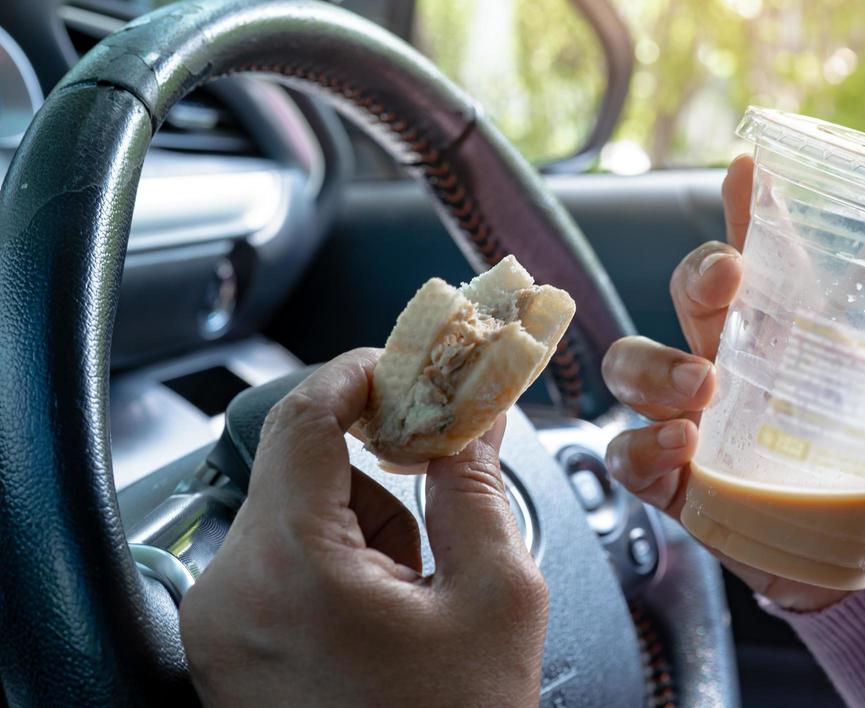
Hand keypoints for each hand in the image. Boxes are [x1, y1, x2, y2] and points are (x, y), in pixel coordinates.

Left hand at [180, 349, 548, 706]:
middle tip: (448, 478)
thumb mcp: (496, 598)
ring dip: (362, 517)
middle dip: (381, 464)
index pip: (302, 418)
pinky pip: (279, 562)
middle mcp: (231, 593)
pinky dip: (336, 557)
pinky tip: (391, 606)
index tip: (410, 364)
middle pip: (301, 466)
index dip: (362, 374)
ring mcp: (219, 626)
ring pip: (293, 513)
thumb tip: (475, 418)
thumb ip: (477, 488)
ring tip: (422, 585)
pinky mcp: (225, 650)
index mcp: (292, 570)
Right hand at [604, 155, 864, 612]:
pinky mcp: (683, 484)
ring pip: (636, 364)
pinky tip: (681, 446)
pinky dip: (642, 446)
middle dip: (697, 273)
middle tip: (728, 279)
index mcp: (800, 325)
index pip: (765, 245)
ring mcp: (703, 419)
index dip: (749, 201)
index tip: (750, 168)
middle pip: (690, 292)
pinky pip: (631, 454)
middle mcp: (740, 358)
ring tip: (705, 384)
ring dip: (656, 364)